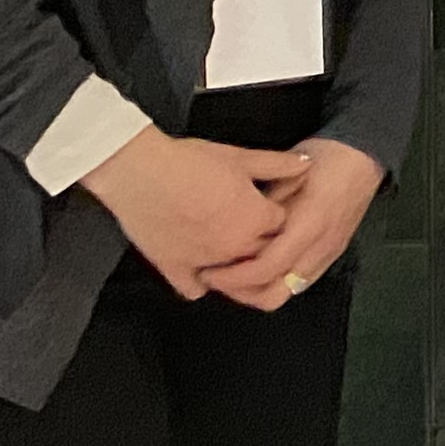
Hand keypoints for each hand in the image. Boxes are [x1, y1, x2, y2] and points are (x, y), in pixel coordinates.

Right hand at [84, 127, 307, 300]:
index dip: (278, 214)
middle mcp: (235, 246)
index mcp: (255, 219)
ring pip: (234, 276)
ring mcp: (205, 261)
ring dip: (236, 267)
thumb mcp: (238, 157)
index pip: (283, 225)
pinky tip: (201, 271)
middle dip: (262, 242)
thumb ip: (277, 164)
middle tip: (251, 226)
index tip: (271, 208)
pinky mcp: (175, 268)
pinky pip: (193, 288)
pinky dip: (199, 282)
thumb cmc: (186, 162)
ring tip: (231, 250)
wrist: (138, 171)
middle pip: (263, 253)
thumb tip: (306, 164)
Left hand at [205, 141, 386, 311]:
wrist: (366, 157)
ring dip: (257, 290)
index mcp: (308, 226)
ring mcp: (327, 256)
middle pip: (274, 295)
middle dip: (241, 293)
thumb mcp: (286, 174)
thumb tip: (236, 227)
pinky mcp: (329, 255)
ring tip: (234, 273)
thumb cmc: (327, 158)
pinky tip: (259, 265)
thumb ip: (264, 206)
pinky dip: (274, 281)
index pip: (266, 269)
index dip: (233, 276)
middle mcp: (319, 250)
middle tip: (217, 277)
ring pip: (285, 293)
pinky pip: (297, 282)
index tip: (208, 270)